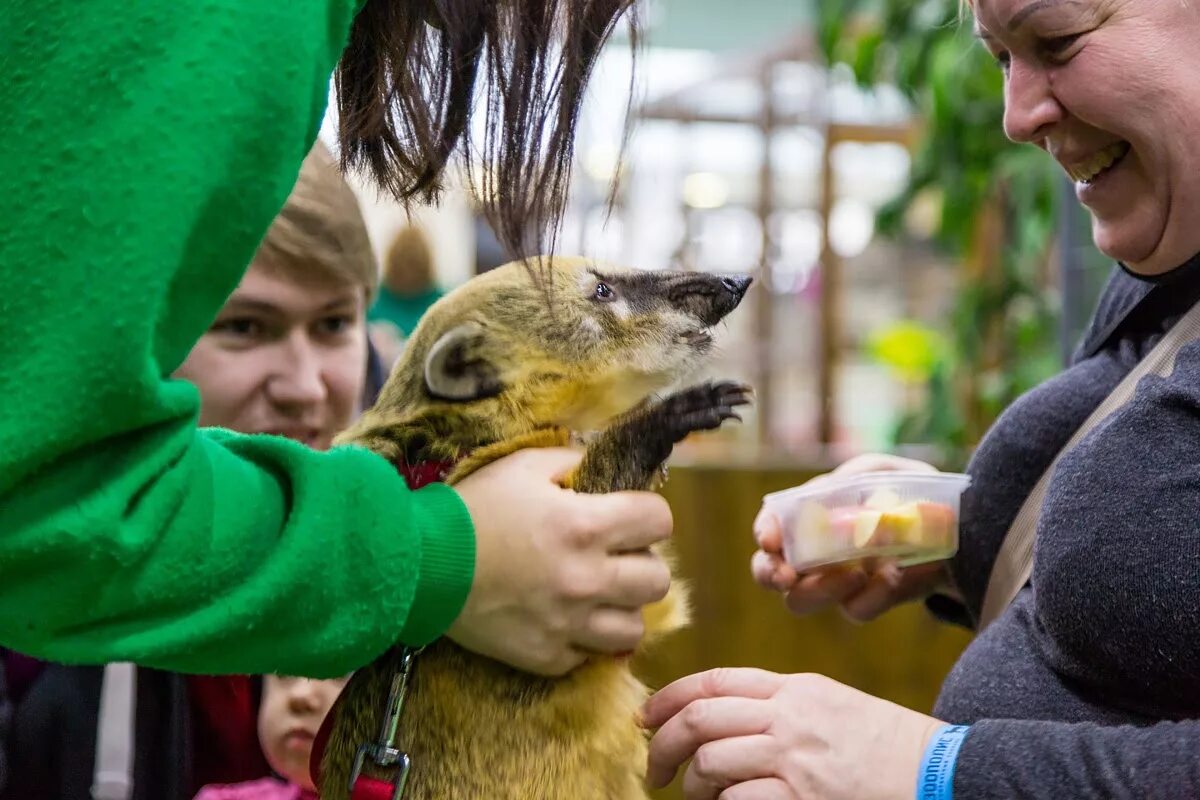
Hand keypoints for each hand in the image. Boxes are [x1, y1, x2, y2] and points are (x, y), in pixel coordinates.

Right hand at [448, 447, 672, 675]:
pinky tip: (561, 617)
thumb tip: (602, 463)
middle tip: (612, 555)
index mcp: (585, 526)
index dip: (648, 515)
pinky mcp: (546, 657)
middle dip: (640, 562)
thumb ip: (572, 460)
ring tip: (595, 593)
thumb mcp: (523, 466)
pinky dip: (582, 638)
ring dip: (620, 607)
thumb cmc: (471, 509)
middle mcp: (586, 578)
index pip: (660, 521)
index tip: (629, 516)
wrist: (417, 566)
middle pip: (657, 579)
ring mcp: (568, 624)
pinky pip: (590, 655)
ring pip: (635, 628)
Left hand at [643, 668, 943, 799]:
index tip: (646, 718)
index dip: (668, 698)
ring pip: (709, 762)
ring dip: (691, 785)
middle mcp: (789, 718)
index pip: (714, 681)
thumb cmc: (887, 747)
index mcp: (794, 689)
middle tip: (653, 768)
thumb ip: (779, 705)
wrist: (940, 774)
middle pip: (700, 719)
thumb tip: (720, 721)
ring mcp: (795, 760)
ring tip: (694, 796)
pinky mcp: (801, 799)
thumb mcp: (831, 705)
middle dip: (662, 744)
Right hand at [751, 454, 954, 621]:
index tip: (771, 541)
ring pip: (801, 601)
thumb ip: (849, 480)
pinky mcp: (866, 600)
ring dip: (821, 589)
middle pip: (769, 573)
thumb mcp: (878, 471)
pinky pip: (854, 609)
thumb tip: (828, 507)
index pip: (771, 527)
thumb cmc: (906, 489)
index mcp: (807, 514)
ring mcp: (836, 580)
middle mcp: (812, 550)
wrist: (956, 524)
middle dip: (771, 574)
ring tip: (855, 573)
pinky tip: (893, 575)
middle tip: (788, 576)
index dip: (765, 533)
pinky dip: (871, 596)